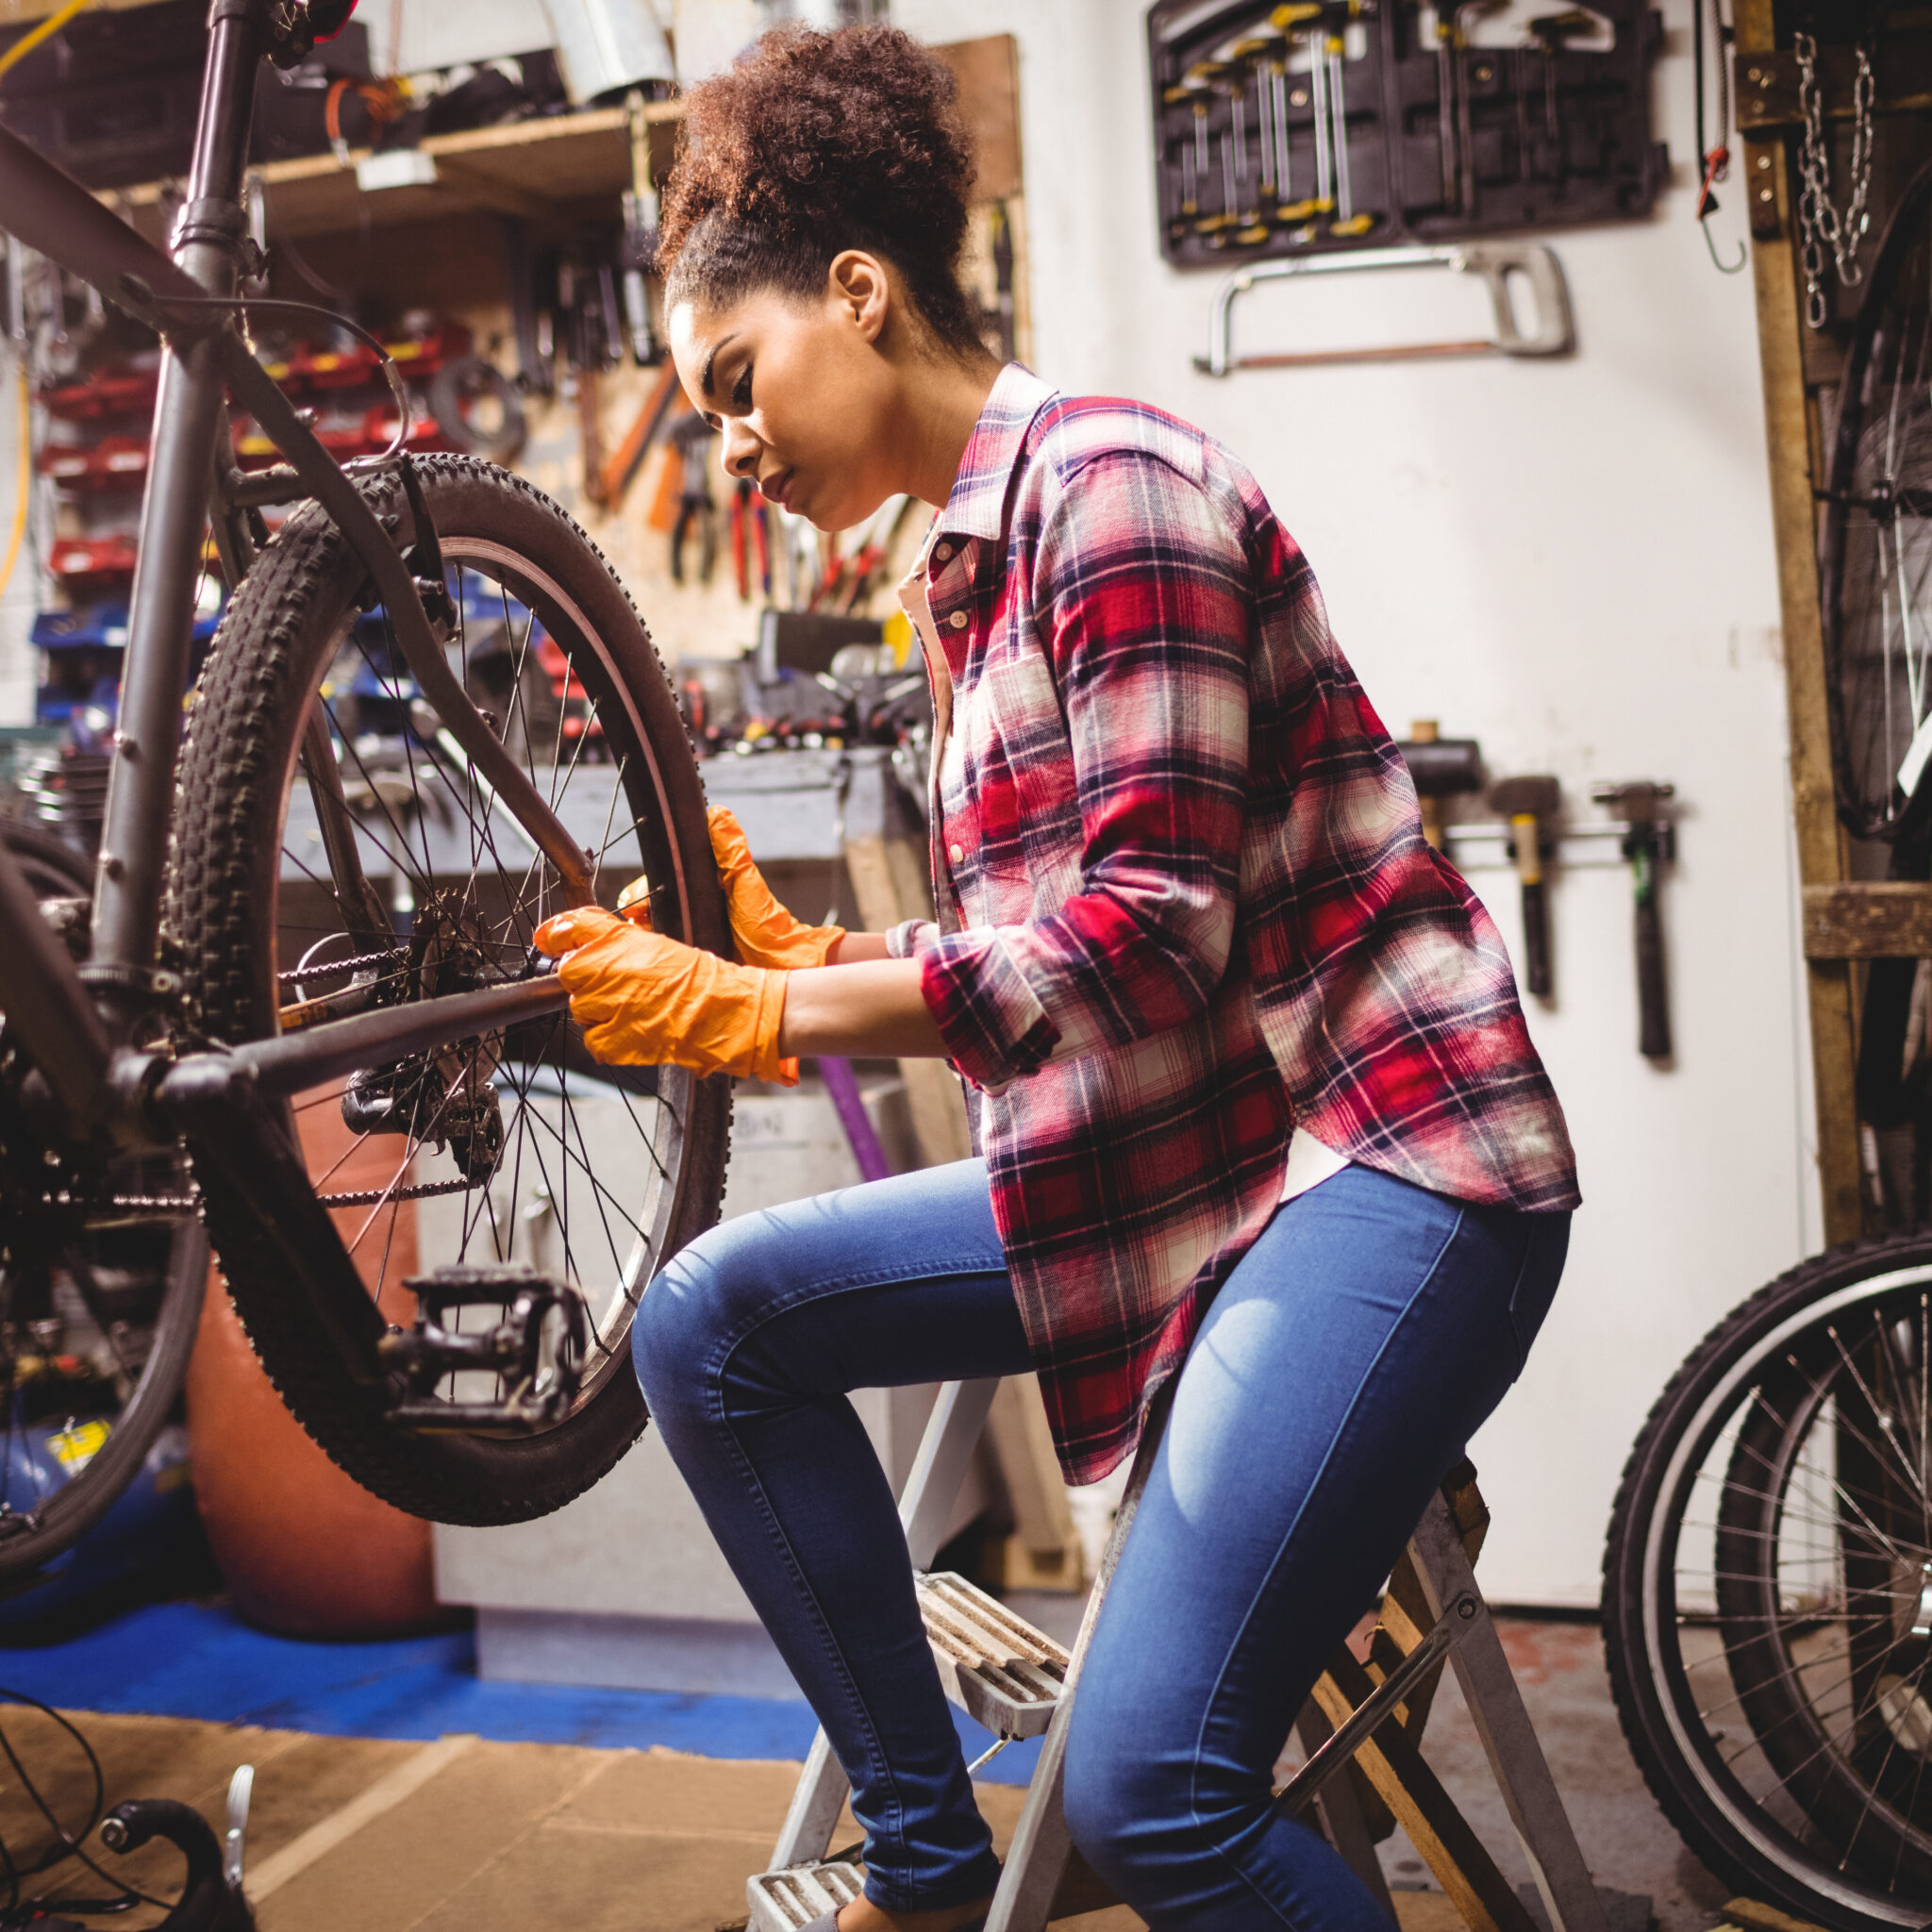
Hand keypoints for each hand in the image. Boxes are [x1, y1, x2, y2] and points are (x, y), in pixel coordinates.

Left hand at [532, 904, 794, 1083]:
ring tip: (632, 1008)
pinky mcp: (610, 1040)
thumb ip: (613, 938)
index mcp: (616, 937)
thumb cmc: (698, 978)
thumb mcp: (656, 941)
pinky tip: (632, 1029)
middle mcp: (603, 968)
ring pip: (579, 1008)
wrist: (722, 1012)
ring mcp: (603, 1005)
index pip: (567, 927)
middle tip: (617, 985)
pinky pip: (592, 1040)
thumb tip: (577, 935)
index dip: (554, 934)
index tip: (549, 939)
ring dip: (598, 1010)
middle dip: (586, 980)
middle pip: (568, 973)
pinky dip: (607, 1039)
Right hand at [613, 810, 842, 970]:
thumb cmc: (768, 928)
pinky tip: (646, 956)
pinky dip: (653, 956)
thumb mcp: (746, 885)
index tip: (631, 901)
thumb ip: (731, 853)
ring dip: (640, 936)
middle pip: (653, 909)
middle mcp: (695, 913)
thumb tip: (718, 813)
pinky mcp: (694, 962)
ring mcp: (692, 938)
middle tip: (630, 921)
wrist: (782, 968)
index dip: (642, 891)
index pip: (662, 884)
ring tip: (634, 940)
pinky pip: (665, 957)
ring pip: (654, 934)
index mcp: (705, 891)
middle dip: (636, 913)